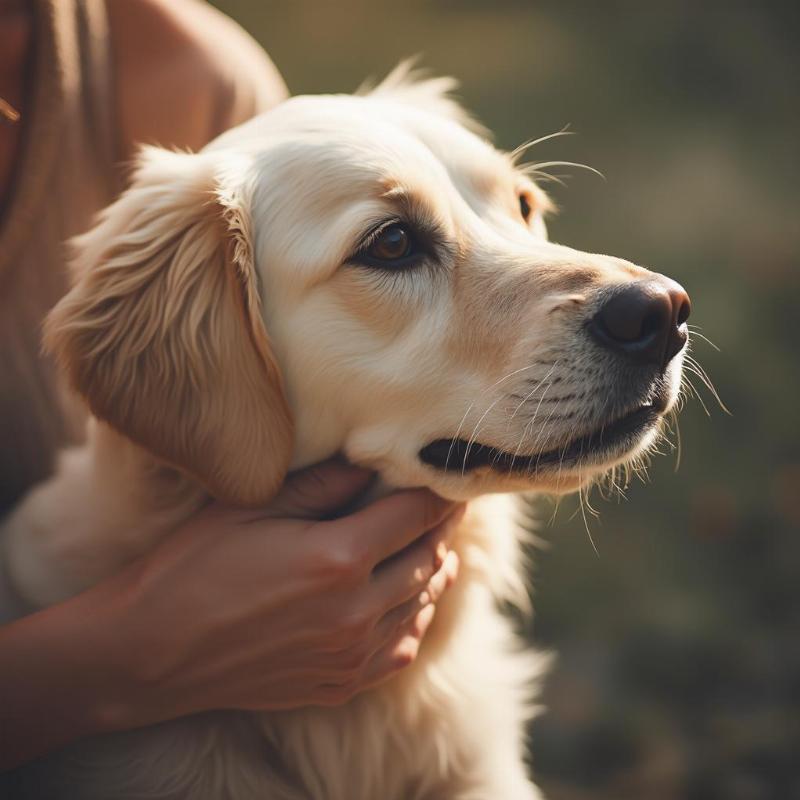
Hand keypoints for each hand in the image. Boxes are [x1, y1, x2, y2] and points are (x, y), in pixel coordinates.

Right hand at [89, 460, 463, 727]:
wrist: (152, 652)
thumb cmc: (195, 568)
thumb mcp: (253, 508)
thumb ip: (322, 484)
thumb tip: (370, 462)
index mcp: (338, 558)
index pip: (415, 516)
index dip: (440, 493)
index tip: (451, 478)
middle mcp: (356, 611)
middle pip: (427, 559)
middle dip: (441, 529)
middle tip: (447, 508)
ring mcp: (350, 654)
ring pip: (421, 605)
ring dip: (434, 572)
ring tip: (436, 549)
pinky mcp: (338, 683)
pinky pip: (400, 650)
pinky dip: (415, 620)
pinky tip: (409, 604)